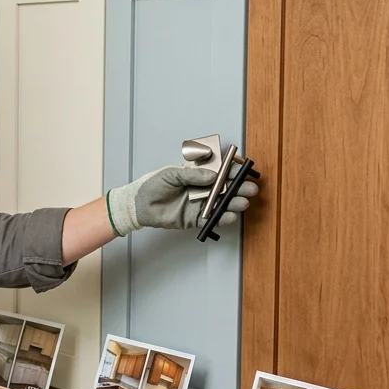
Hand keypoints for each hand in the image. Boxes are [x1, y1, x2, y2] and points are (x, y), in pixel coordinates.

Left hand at [105, 165, 257, 236]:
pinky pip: (212, 219)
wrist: (139, 206)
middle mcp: (202, 188)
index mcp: (197, 174)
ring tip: (242, 202)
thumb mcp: (171, 174)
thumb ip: (192, 175)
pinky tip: (228, 215)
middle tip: (249, 188)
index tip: (242, 169)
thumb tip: (213, 175)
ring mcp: (200, 204)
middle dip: (239, 187)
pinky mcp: (196, 219)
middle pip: (226, 187)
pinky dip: (221, 217)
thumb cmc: (152, 185)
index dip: (233, 170)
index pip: (220, 170)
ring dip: (234, 203)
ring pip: (222, 203)